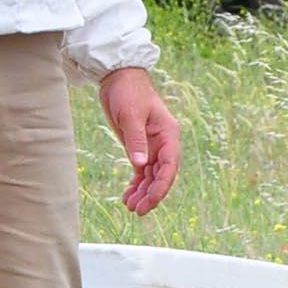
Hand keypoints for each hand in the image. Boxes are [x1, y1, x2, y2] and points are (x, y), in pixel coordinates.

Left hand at [99, 67, 180, 215]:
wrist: (117, 77)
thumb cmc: (128, 91)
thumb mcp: (130, 115)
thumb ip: (136, 141)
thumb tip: (141, 165)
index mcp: (168, 134)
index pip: (170, 165)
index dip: (162, 185)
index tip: (151, 200)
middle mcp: (163, 142)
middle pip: (162, 174)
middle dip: (151, 194)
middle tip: (138, 210)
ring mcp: (151, 146)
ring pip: (151, 176)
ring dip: (142, 192)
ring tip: (130, 207)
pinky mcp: (139, 147)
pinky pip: (141, 171)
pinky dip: (136, 184)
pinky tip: (128, 196)